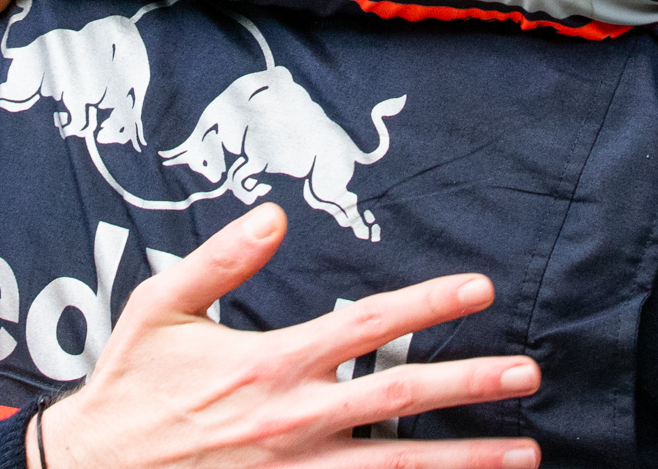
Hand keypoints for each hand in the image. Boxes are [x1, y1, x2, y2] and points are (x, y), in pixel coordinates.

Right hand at [35, 204, 540, 468]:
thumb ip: (219, 259)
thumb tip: (272, 214)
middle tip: (528, 374)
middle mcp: (294, 419)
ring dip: (466, 460)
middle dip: (472, 384)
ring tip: (524, 454)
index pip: (367, 325)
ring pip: (398, 466)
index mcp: (270, 362)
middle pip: (402, 397)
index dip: (428, 303)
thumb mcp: (160, 307)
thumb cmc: (129, 388)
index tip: (479, 289)